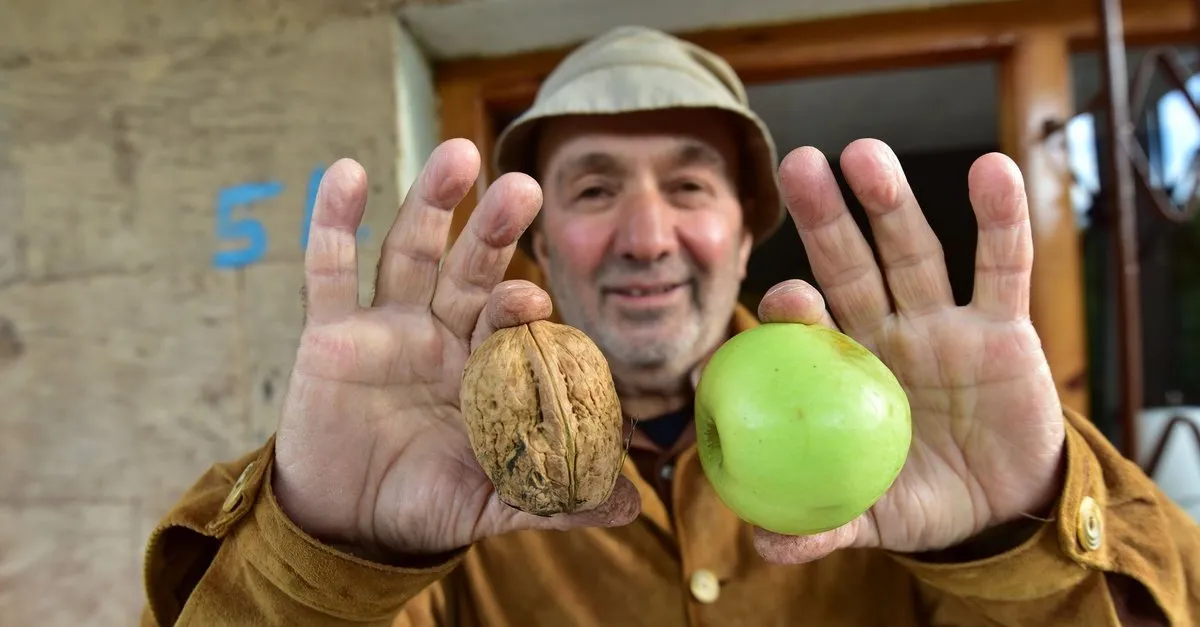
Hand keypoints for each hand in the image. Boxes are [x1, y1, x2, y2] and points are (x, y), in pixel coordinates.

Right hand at [271, 139, 638, 557]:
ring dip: (431, 202)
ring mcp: (385, 326)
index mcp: (484, 366)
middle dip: (494, 229)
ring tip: (458, 153)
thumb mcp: (492, 504)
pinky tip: (348, 173)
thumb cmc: (426, 506)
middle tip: (523, 187)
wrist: (347, 527)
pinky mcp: (328, 332)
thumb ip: (555, 497)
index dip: (519, 305)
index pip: (508, 321)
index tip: (534, 301)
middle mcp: (440, 334)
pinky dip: (333, 221)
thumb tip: (631, 506)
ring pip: (410, 251)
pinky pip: (329, 269)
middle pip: (470, 267)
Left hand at [752, 139, 1065, 562]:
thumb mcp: (873, 517)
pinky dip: (1001, 218)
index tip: (783, 297)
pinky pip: (1002, 266)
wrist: (1001, 506)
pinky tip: (992, 168)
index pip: (809, 325)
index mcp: (842, 370)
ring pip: (913, 251)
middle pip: (849, 265)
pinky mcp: (1001, 326)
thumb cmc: (921, 499)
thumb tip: (764, 551)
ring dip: (892, 201)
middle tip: (798, 164)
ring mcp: (941, 322)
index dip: (794, 306)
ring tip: (865, 153)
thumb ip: (822, 526)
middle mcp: (884, 332)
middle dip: (825, 218)